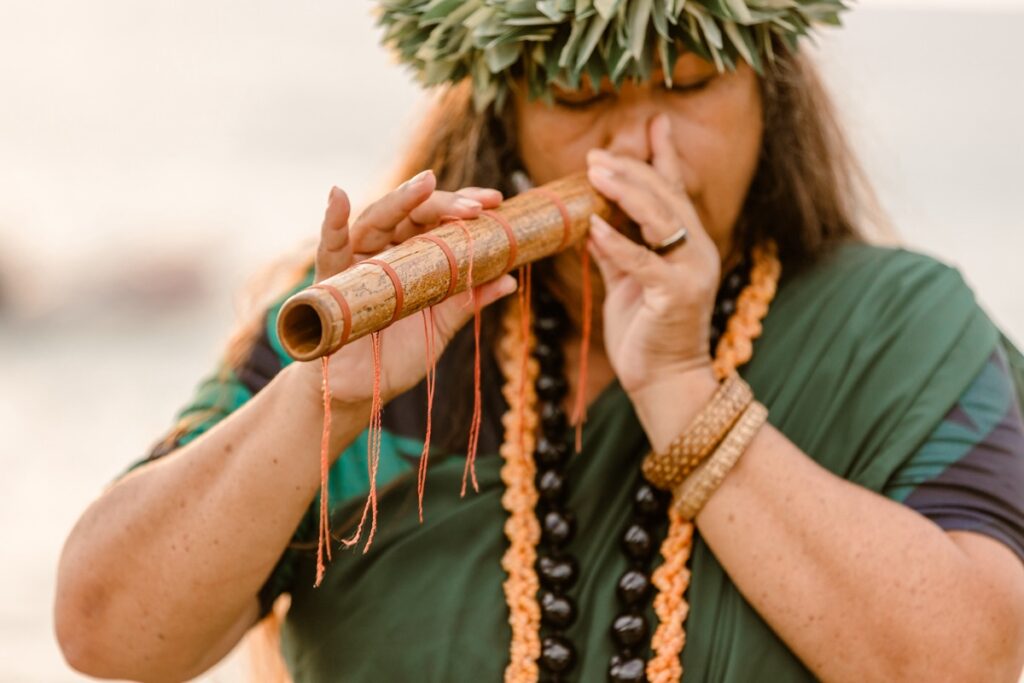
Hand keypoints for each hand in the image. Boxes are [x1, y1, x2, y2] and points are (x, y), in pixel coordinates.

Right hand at [298, 169, 516, 407]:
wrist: (359, 394)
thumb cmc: (395, 359)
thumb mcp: (439, 329)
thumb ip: (466, 302)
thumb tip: (509, 279)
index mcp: (412, 260)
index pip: (437, 222)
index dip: (462, 208)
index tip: (495, 202)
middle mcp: (384, 253)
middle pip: (410, 215)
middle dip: (442, 204)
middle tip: (474, 206)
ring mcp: (356, 263)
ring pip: (376, 220)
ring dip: (401, 201)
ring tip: (425, 184)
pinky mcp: (329, 281)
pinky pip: (330, 248)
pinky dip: (332, 222)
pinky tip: (339, 197)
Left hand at [585, 114, 719, 433]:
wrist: (664, 381)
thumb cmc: (646, 332)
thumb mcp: (629, 283)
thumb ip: (619, 251)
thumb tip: (594, 221)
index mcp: (689, 245)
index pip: (676, 191)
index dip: (665, 156)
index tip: (653, 122)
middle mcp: (698, 252)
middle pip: (666, 198)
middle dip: (632, 170)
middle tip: (597, 155)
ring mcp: (691, 272)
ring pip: (660, 220)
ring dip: (626, 192)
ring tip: (595, 173)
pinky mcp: (676, 295)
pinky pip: (643, 261)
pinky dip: (617, 243)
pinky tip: (592, 226)